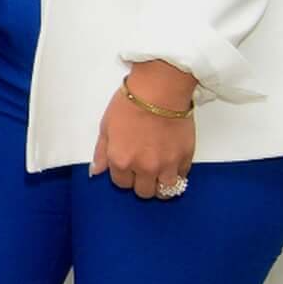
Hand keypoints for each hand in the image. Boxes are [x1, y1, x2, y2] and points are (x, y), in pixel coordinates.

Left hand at [91, 61, 197, 200]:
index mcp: (120, 160)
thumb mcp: (106, 126)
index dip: (123, 175)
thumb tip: (96, 171)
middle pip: (143, 192)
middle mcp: (144, 168)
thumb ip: (101, 152)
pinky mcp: (185, 159)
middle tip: (143, 170)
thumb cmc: (130, 104)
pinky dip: (176, 175)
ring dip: (160, 186)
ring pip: (164, 191)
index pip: (121, 184)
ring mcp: (166, 165)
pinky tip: (171, 164)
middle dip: (141, 183)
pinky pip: (181, 178)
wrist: (160, 91)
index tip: (127, 167)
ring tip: (159, 174)